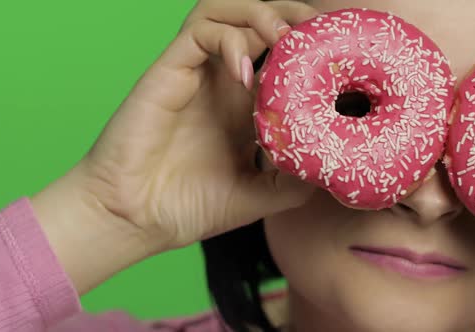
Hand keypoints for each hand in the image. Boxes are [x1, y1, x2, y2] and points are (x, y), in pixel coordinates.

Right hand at [72, 0, 317, 250]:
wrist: (135, 221)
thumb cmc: (190, 208)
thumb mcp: (260, 196)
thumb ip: (294, 179)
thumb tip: (330, 163)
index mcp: (243, 106)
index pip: (279, 55)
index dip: (309, 48)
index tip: (339, 57)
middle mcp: (221, 82)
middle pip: (258, 21)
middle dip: (294, 16)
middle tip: (322, 31)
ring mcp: (195, 73)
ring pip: (227, 11)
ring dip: (263, 15)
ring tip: (288, 39)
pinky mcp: (169, 71)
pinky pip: (201, 31)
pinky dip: (230, 40)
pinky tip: (246, 75)